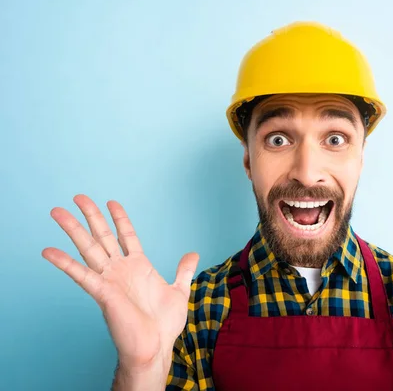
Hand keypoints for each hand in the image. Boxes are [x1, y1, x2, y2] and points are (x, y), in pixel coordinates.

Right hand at [42, 195, 199, 370]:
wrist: (156, 347)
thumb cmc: (164, 325)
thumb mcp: (179, 290)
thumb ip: (183, 271)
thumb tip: (193, 254)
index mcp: (138, 267)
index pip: (126, 235)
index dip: (119, 218)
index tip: (112, 202)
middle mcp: (121, 270)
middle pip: (102, 236)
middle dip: (91, 216)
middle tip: (79, 196)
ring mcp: (110, 280)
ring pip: (89, 248)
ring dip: (73, 230)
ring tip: (58, 211)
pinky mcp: (103, 293)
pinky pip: (81, 275)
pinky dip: (65, 263)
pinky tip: (49, 251)